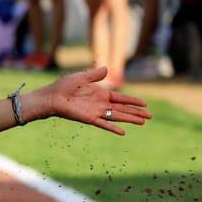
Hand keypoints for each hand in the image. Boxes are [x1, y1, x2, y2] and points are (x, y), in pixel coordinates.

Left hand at [33, 66, 151, 135]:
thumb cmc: (63, 86)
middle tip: (150, 116)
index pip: (120, 98)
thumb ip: (94, 75)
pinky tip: (123, 132)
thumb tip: (107, 69)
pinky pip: (103, 124)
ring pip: (117, 116)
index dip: (132, 100)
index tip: (144, 103)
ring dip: (130, 119)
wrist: (51, 97)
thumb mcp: (81, 77)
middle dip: (136, 112)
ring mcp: (96, 112)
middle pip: (122, 108)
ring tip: (143, 122)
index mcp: (100, 94)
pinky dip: (113, 128)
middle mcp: (100, 104)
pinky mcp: (89, 118)